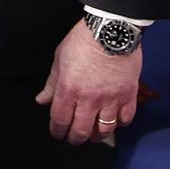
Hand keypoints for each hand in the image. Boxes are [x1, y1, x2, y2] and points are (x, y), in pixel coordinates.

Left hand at [36, 21, 141, 143]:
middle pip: (81, 131)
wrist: (111, 30)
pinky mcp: (128, 95)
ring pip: (104, 130)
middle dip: (75, 139)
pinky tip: (114, 121)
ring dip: (97, 137)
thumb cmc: (82, 41)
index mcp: (68, 90)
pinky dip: (119, 124)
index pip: (60, 120)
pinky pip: (125, 119)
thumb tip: (42, 100)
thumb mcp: (59, 58)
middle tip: (74, 138)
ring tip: (93, 135)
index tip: (58, 133)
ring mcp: (110, 99)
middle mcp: (89, 99)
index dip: (57, 131)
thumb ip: (52, 83)